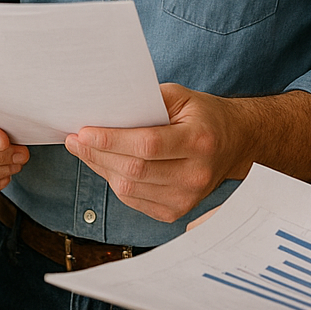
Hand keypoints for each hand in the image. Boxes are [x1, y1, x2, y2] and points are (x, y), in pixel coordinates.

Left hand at [64, 83, 248, 222]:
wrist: (235, 144)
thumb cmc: (202, 116)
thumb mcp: (180, 97)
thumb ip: (146, 101)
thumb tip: (104, 108)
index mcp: (199, 141)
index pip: (147, 145)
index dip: (111, 140)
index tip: (83, 132)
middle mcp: (196, 174)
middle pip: (134, 170)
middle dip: (97, 154)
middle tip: (74, 139)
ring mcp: (188, 198)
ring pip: (130, 189)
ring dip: (101, 168)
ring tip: (85, 150)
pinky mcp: (177, 212)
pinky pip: (134, 200)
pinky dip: (114, 182)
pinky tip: (106, 165)